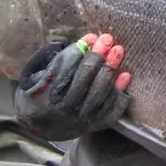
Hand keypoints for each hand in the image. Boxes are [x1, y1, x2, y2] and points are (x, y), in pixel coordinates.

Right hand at [14, 33, 130, 139]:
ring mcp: (81, 118)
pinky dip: (120, 92)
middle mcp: (64, 108)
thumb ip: (62, 58)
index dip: (79, 51)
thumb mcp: (40, 75)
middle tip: (107, 39)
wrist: (44, 127)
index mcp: (45, 95)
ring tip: (118, 50)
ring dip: (110, 69)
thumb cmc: (45, 93)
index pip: (64, 69)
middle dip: (97, 56)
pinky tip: (125, 75)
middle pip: (84, 79)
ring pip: (99, 92)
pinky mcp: (95, 124)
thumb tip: (90, 40)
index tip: (91, 37)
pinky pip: (112, 110)